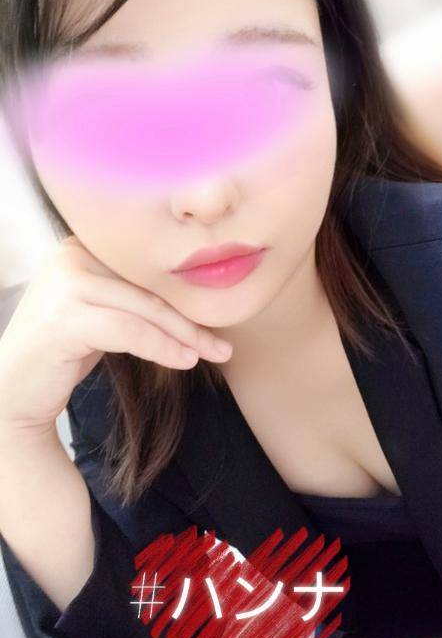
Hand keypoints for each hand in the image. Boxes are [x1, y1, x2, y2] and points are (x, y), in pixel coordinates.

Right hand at [0, 234, 231, 432]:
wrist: (12, 390)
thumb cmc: (63, 352)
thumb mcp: (102, 313)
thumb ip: (133, 297)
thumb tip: (197, 299)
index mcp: (82, 246)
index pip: (148, 272)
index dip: (185, 298)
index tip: (217, 324)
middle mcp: (70, 256)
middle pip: (149, 289)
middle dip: (192, 321)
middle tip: (224, 346)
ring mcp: (64, 284)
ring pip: (144, 309)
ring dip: (185, 336)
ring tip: (214, 354)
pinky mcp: (63, 317)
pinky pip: (129, 331)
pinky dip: (162, 347)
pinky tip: (184, 361)